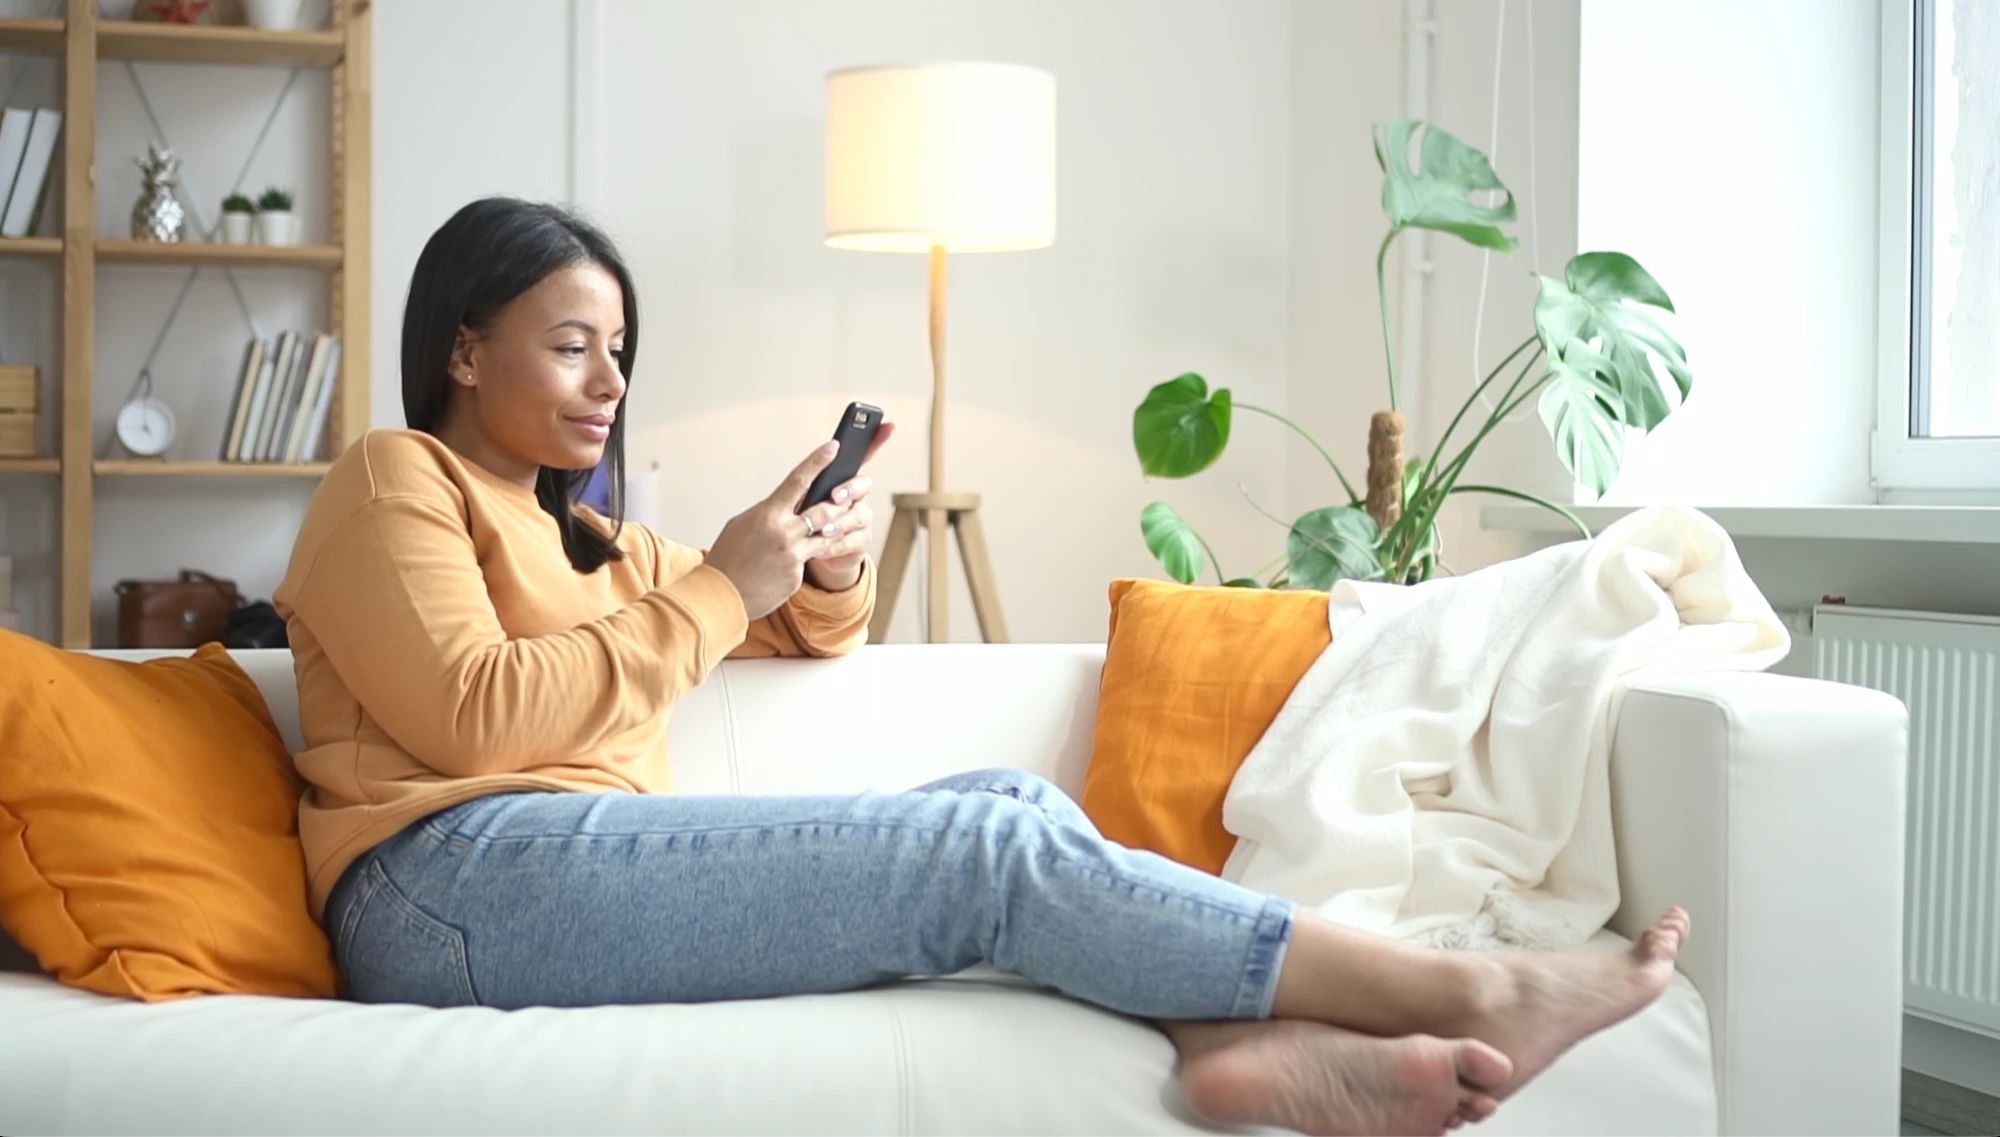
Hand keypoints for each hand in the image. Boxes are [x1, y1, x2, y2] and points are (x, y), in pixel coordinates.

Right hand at [703, 442, 844, 618]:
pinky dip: (800, 560)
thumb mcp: (742, 524)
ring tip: (827, 529)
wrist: (720, 596)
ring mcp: (794, 556)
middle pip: (825, 510)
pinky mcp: (797, 577)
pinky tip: (781, 566)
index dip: (818, 461)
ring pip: (826, 537)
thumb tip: (786, 504)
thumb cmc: (727, 558)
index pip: (799, 480)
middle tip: (845, 496)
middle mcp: (785, 533)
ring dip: (830, 530)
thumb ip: (768, 512)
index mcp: (768, 514)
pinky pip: (807, 563)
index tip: (833, 447)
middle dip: (838, 502)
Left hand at [803, 421, 894, 591]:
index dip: (877, 439)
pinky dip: (836, 544)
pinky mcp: (860, 541)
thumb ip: (807, 481)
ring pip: (860, 515)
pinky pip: (855, 540)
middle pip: (863, 485)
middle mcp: (856, 496)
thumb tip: (808, 466)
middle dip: (850, 489)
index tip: (887, 424)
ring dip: (841, 521)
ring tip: (822, 530)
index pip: (863, 454)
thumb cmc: (800, 520)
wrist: (803, 555)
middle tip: (835, 497)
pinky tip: (821, 547)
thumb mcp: (798, 497)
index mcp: (841, 479)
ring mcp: (860, 519)